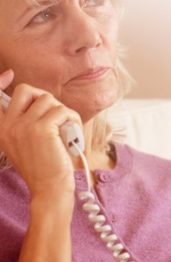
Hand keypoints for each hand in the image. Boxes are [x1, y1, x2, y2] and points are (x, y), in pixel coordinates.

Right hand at [0, 70, 81, 197]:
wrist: (50, 188)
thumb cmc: (44, 165)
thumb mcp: (25, 142)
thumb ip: (25, 122)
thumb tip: (39, 99)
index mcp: (1, 128)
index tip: (9, 74)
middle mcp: (8, 125)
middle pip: (26, 90)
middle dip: (45, 98)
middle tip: (54, 115)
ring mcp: (23, 126)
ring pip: (48, 99)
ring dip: (62, 110)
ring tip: (66, 127)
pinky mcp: (41, 128)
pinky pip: (61, 110)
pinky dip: (72, 118)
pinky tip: (72, 132)